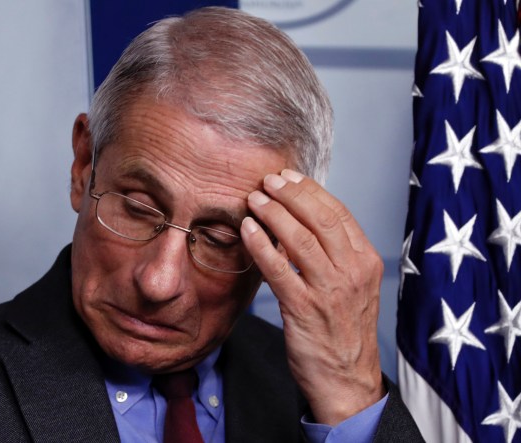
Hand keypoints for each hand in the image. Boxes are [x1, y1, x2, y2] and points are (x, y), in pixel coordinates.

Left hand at [240, 169, 384, 425]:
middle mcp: (352, 272)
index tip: (289, 177)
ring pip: (300, 239)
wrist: (346, 381)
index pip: (339, 214)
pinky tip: (247, 230)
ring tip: (254, 199)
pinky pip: (279, 269)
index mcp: (366, 262)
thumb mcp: (350, 286)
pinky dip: (261, 245)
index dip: (311, 191)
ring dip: (274, 214)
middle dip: (291, 194)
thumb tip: (299, 220)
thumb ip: (332, 254)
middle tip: (268, 181)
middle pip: (321, 219)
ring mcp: (329, 290)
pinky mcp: (304, 308)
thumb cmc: (343, 330)